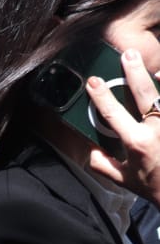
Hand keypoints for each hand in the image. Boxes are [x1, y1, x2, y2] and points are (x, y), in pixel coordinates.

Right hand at [85, 47, 159, 200]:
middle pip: (143, 94)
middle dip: (133, 73)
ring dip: (159, 78)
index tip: (93, 82)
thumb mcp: (124, 180)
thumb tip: (90, 151)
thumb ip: (103, 165)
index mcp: (137, 143)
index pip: (113, 113)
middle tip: (128, 55)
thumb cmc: (154, 188)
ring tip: (153, 65)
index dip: (100, 95)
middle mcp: (157, 131)